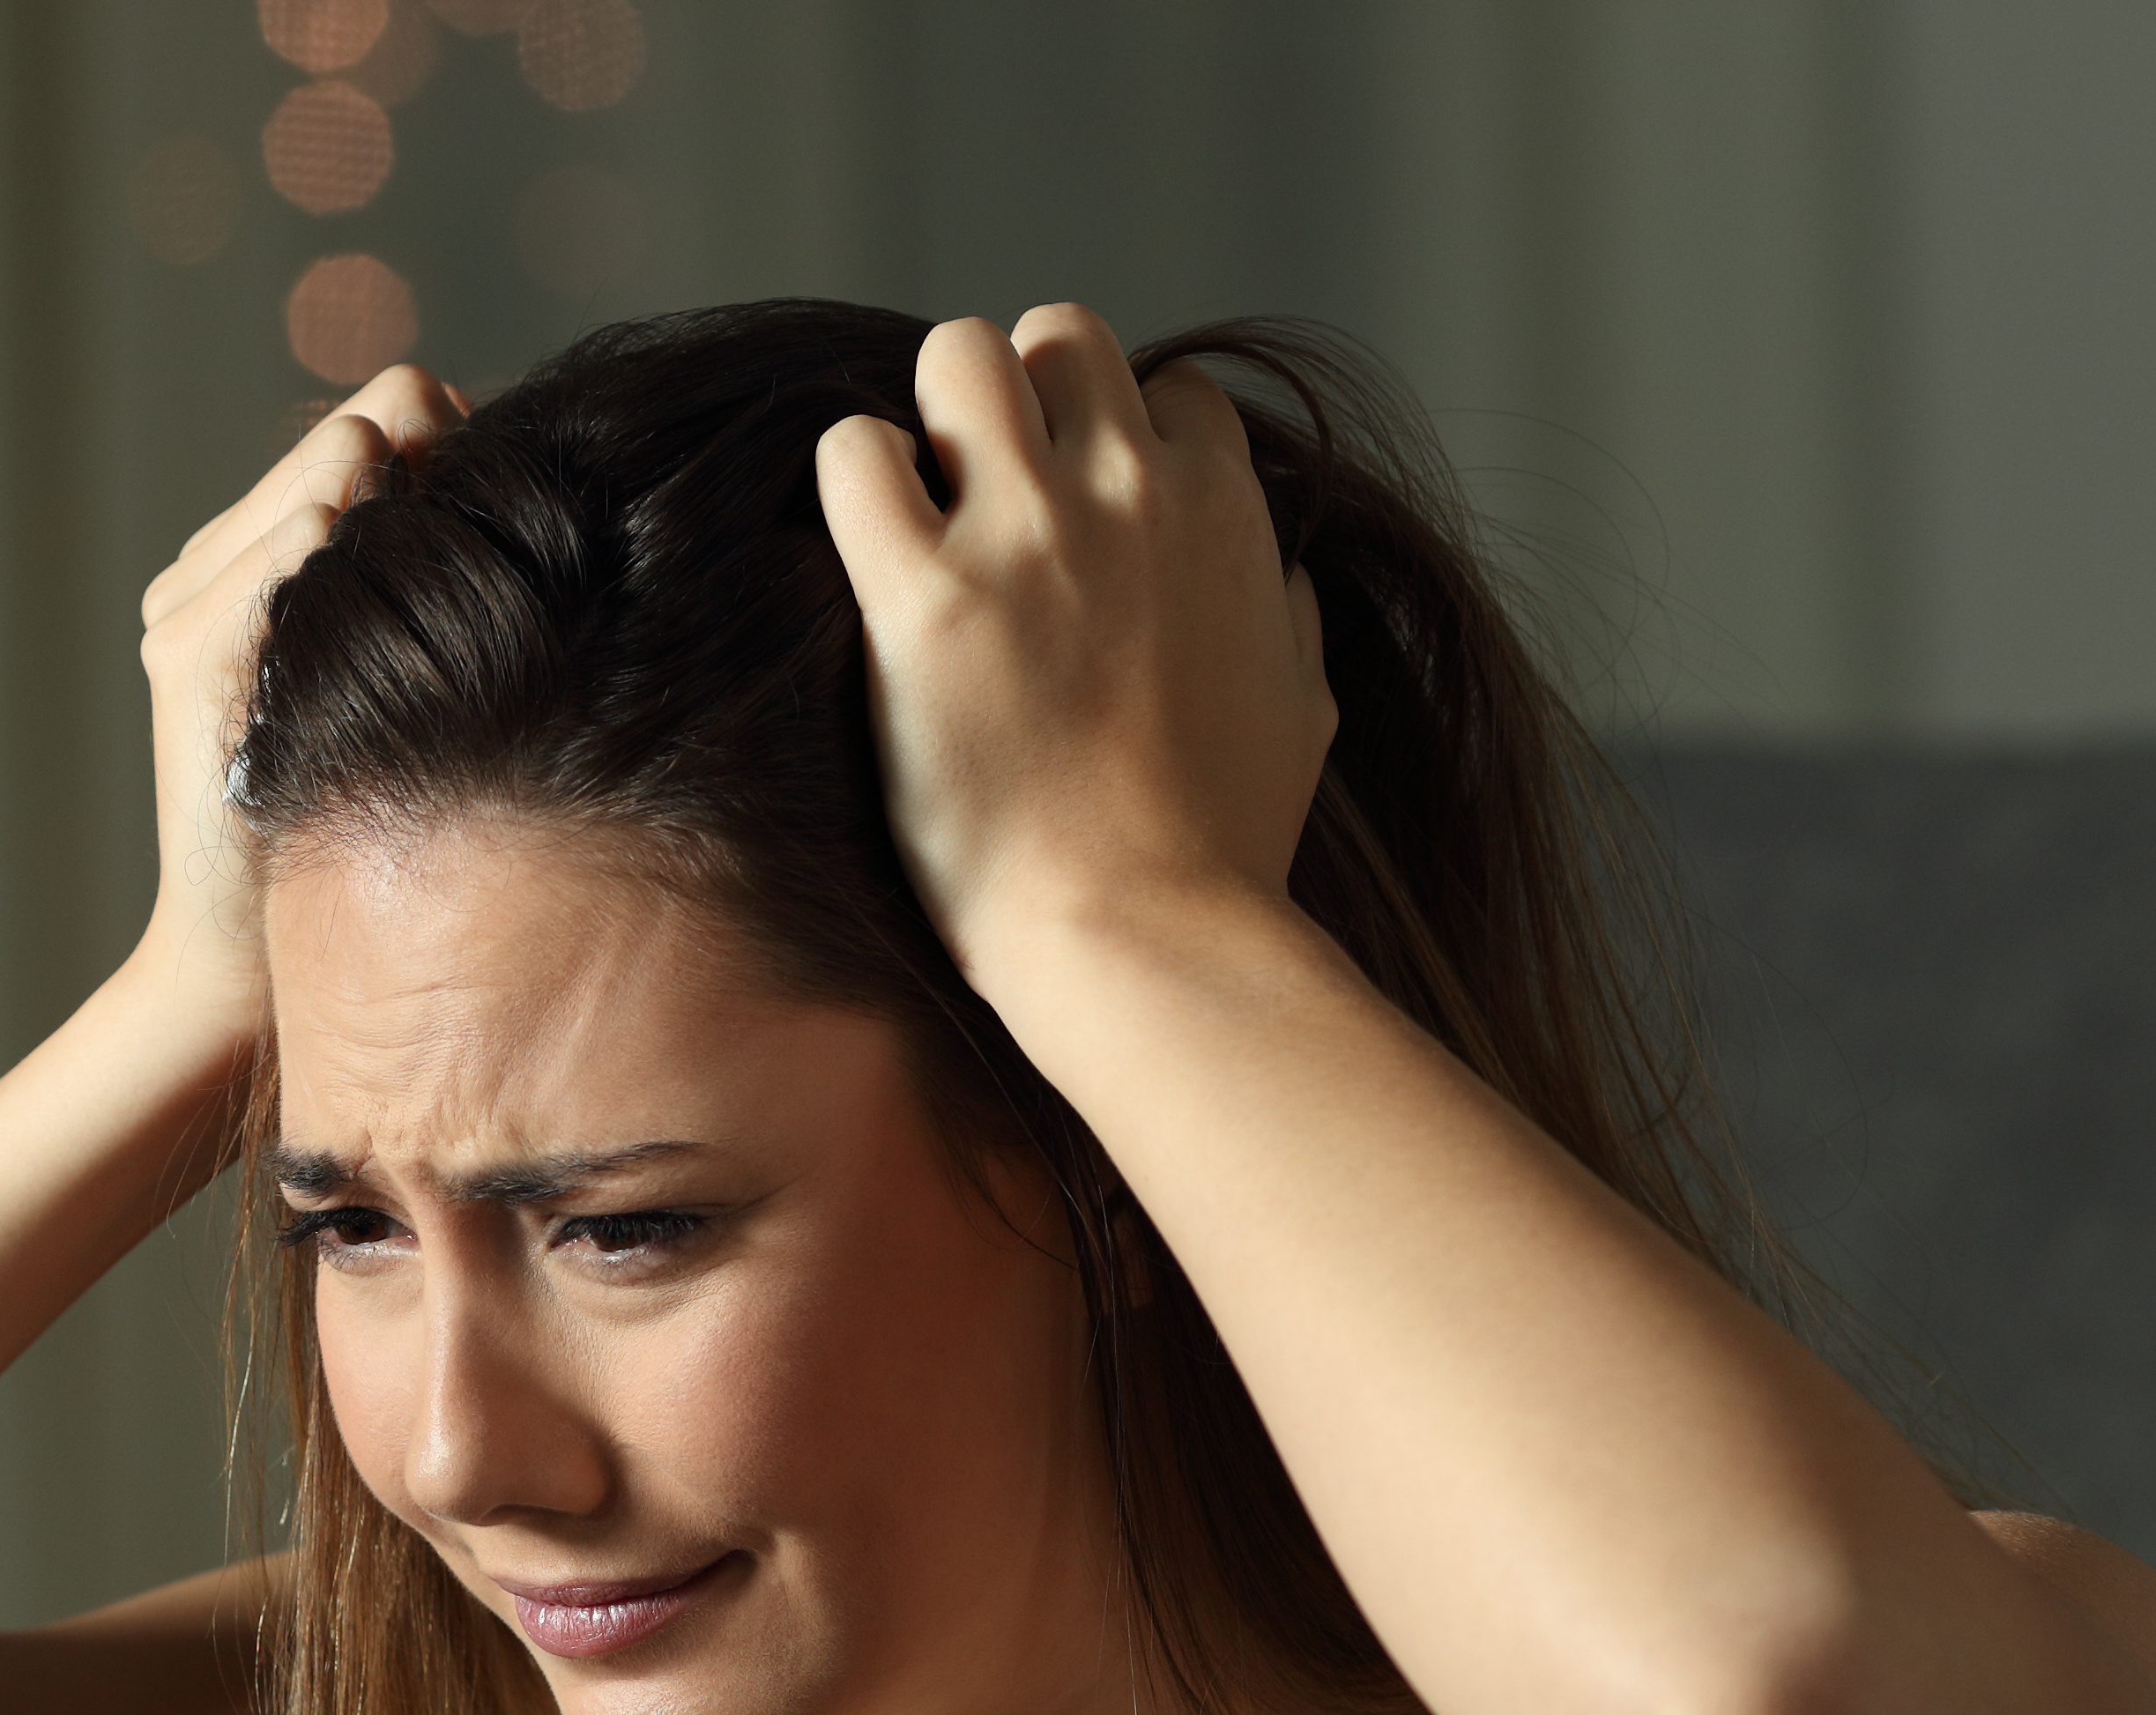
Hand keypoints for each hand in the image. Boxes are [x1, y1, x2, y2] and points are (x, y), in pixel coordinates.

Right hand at [126, 367, 466, 1047]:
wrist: (255, 961)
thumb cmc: (360, 832)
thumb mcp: (398, 685)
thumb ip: (428, 581)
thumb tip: (525, 491)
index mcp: (257, 558)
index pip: (385, 414)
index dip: (455, 454)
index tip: (496, 538)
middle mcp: (210, 564)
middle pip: (367, 423)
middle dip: (435, 478)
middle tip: (473, 588)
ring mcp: (189, 602)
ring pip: (333, 471)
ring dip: (396, 528)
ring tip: (420, 637)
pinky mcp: (190, 650)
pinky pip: (292, 547)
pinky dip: (345, 563)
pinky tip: (375, 632)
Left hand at [814, 308, 1332, 975]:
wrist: (1145, 936)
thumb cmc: (1224, 848)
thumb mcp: (1304, 709)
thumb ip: (1288, 617)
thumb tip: (1283, 575)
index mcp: (1225, 511)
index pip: (1165, 392)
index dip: (1113, 444)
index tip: (1081, 517)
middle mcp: (1129, 494)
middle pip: (1058, 337)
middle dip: (1017, 400)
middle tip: (985, 499)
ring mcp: (1025, 538)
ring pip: (958, 355)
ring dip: (930, 418)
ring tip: (921, 510)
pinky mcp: (922, 601)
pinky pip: (855, 453)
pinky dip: (851, 482)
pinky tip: (865, 553)